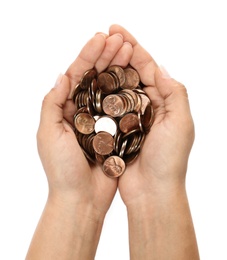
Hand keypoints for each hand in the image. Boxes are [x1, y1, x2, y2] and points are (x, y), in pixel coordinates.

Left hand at [37, 31, 132, 215]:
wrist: (82, 198)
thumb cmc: (62, 169)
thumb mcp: (48, 134)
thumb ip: (51, 104)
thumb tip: (62, 75)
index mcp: (65, 109)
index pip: (76, 76)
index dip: (88, 56)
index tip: (101, 39)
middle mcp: (83, 111)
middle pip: (95, 78)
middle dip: (106, 57)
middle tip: (120, 39)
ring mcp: (101, 120)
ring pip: (110, 89)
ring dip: (118, 68)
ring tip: (130, 50)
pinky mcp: (115, 131)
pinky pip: (122, 107)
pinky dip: (128, 91)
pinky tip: (136, 76)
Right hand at [109, 25, 194, 205]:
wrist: (152, 190)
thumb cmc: (169, 160)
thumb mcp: (181, 123)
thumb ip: (175, 93)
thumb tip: (160, 68)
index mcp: (164, 101)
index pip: (148, 67)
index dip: (134, 47)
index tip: (117, 31)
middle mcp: (147, 106)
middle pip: (131, 73)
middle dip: (119, 53)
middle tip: (104, 36)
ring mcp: (130, 117)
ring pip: (117, 86)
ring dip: (108, 68)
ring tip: (96, 52)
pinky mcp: (116, 129)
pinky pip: (107, 106)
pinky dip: (100, 92)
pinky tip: (91, 80)